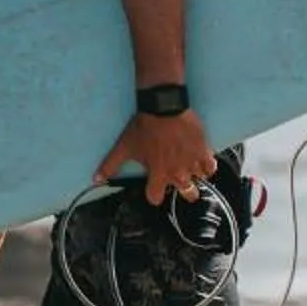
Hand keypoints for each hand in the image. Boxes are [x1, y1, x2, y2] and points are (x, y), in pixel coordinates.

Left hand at [97, 109, 216, 205]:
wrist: (164, 107)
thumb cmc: (143, 128)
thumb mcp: (124, 147)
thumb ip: (110, 165)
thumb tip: (95, 179)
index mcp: (158, 175)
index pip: (156, 197)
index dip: (153, 194)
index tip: (153, 187)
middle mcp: (178, 173)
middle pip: (187, 194)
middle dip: (183, 191)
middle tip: (178, 178)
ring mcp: (193, 163)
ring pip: (199, 180)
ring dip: (194, 175)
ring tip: (188, 166)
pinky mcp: (204, 151)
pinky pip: (211, 167)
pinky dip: (207, 166)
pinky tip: (201, 160)